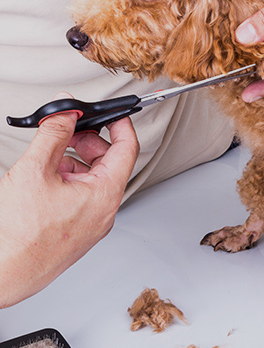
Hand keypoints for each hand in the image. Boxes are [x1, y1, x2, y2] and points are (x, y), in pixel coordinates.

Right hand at [0, 93, 138, 307]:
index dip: (119, 124)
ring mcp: (91, 225)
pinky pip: (82, 199)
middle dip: (88, 142)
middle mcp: (104, 212)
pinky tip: (44, 180)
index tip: (111, 112)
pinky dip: (68, 182)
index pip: (127, 148)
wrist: (1, 275)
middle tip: (68, 131)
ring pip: (93, 181)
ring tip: (48, 157)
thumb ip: (55, 133)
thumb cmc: (17, 236)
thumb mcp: (35, 170)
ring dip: (75, 162)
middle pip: (110, 163)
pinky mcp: (77, 233)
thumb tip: (66, 111)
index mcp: (105, 195)